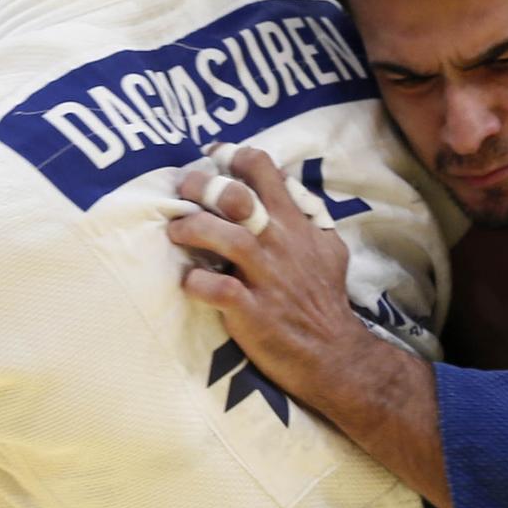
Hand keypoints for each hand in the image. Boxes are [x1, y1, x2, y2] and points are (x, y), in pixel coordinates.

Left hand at [166, 146, 365, 405]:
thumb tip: (289, 188)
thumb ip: (308, 216)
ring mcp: (265, 276)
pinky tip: (189, 281)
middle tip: (182, 189)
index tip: (212, 156)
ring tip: (175, 231)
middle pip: (236, 196)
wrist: (332, 352)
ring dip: (191, 229)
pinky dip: (197, 283)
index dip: (232, 155)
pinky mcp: (252, 311)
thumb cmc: (323, 298)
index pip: (265, 168)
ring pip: (224, 237)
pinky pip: (218, 289)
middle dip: (200, 185)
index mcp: (296, 223)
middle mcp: (280, 242)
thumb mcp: (330, 248)